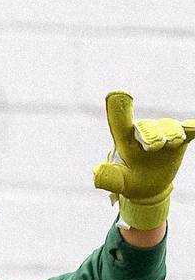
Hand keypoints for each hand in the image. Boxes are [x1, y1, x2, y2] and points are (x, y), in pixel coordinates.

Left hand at [92, 89, 194, 229]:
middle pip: (147, 127)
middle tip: (153, 147)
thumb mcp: (118, 183)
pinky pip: (189, 130)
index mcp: (124, 139)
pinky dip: (192, 128)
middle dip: (152, 134)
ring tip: (172, 144)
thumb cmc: (129, 181)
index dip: (118, 107)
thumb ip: (107, 178)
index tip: (117, 93)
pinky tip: (194, 127)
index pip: (118, 121)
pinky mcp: (181, 140)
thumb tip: (95, 171)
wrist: (148, 187)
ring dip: (171, 134)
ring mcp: (163, 134)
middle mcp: (143, 132)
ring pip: (168, 127)